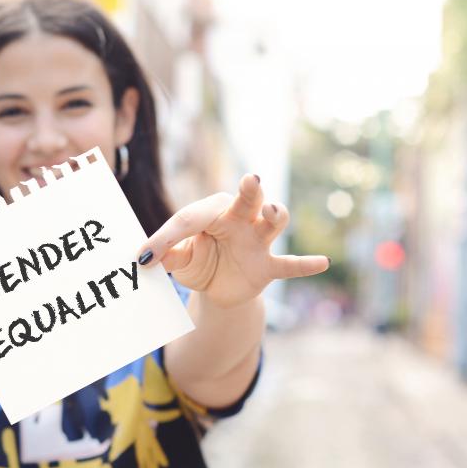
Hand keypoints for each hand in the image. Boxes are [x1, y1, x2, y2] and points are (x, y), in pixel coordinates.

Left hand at [137, 174, 328, 308]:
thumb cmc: (199, 260)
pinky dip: (305, 264)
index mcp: (212, 212)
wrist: (219, 288)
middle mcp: (239, 219)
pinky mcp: (268, 266)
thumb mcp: (179, 259)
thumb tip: (144, 258)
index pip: (189, 218)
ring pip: (272, 222)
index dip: (165, 237)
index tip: (145, 256)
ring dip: (275, 215)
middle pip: (248, 199)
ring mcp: (257, 241)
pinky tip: (322, 262)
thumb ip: (167, 255)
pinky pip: (289, 265)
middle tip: (250, 180)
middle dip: (249, 189)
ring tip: (273, 211)